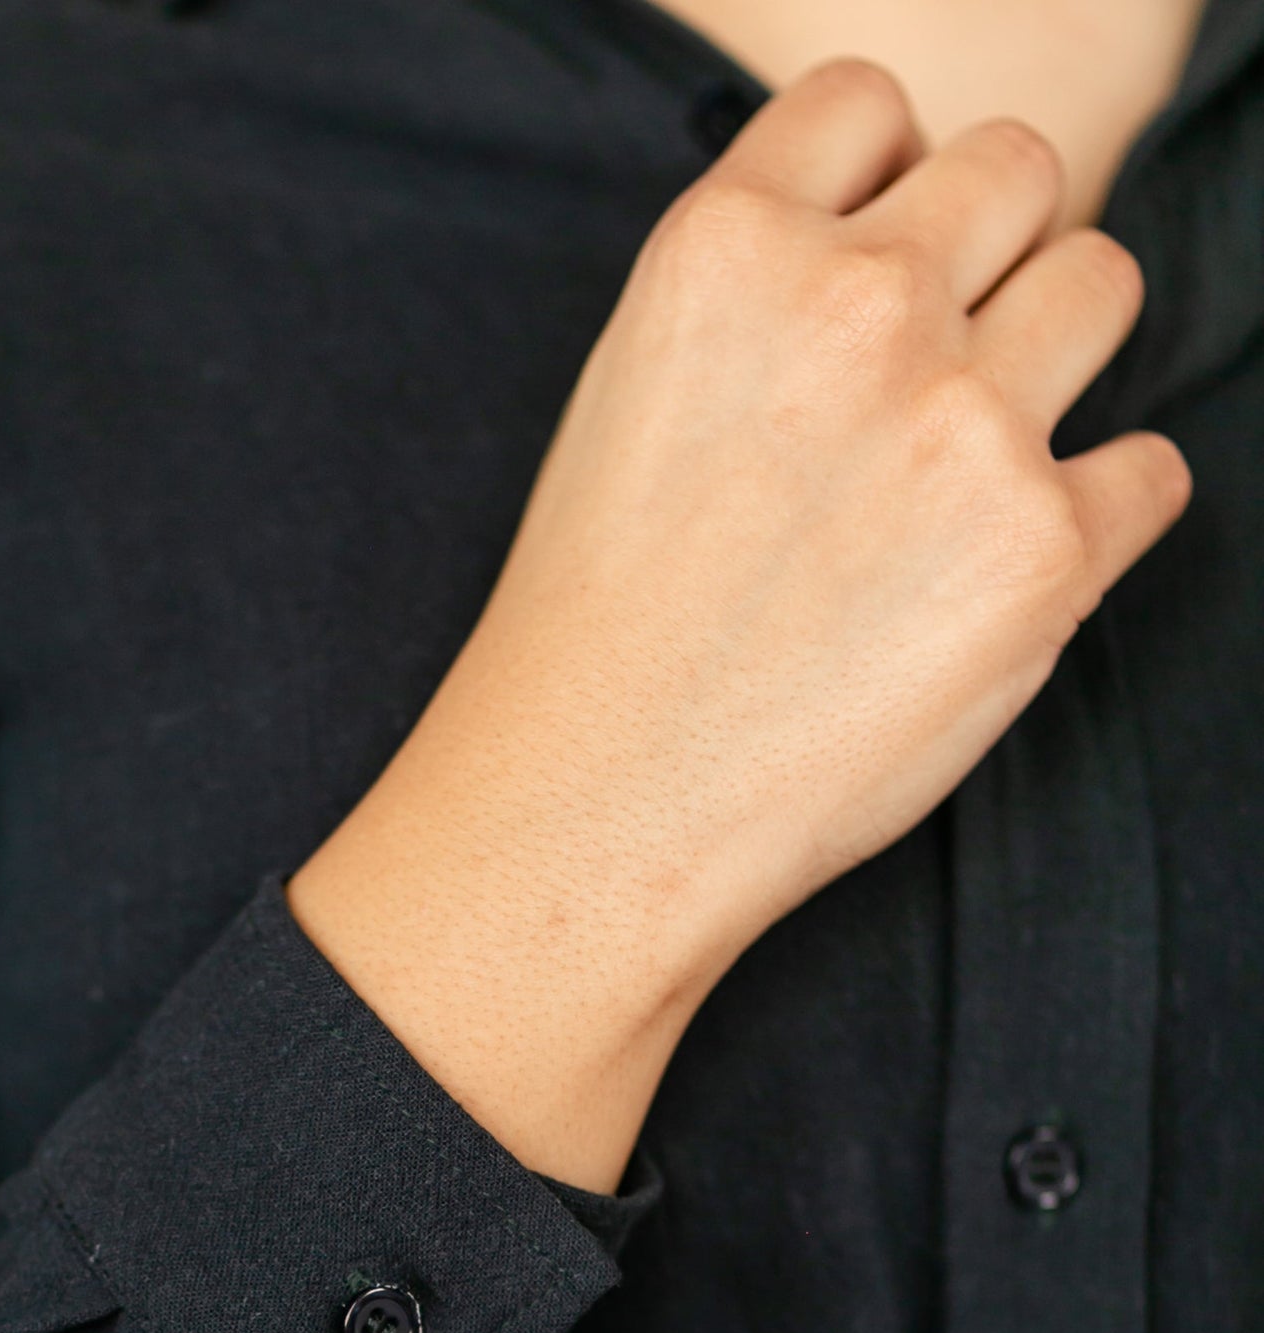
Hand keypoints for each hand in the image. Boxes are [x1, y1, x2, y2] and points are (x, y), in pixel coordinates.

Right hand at [288, 60, 1188, 1189]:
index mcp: (730, 249)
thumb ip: (758, 296)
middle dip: (987, 257)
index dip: (880, 185)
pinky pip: (1150, 466)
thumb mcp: (629, 394)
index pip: (870, 106)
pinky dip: (1100, 512)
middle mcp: (857, 309)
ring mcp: (965, 425)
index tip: (863, 270)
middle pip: (1015, 169)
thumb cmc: (596, 634)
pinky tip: (1004, 571)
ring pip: (1105, 281)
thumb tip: (884, 256)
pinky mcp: (1043, 549)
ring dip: (1060, 354)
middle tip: (932, 374)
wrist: (596, 813)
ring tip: (979, 460)